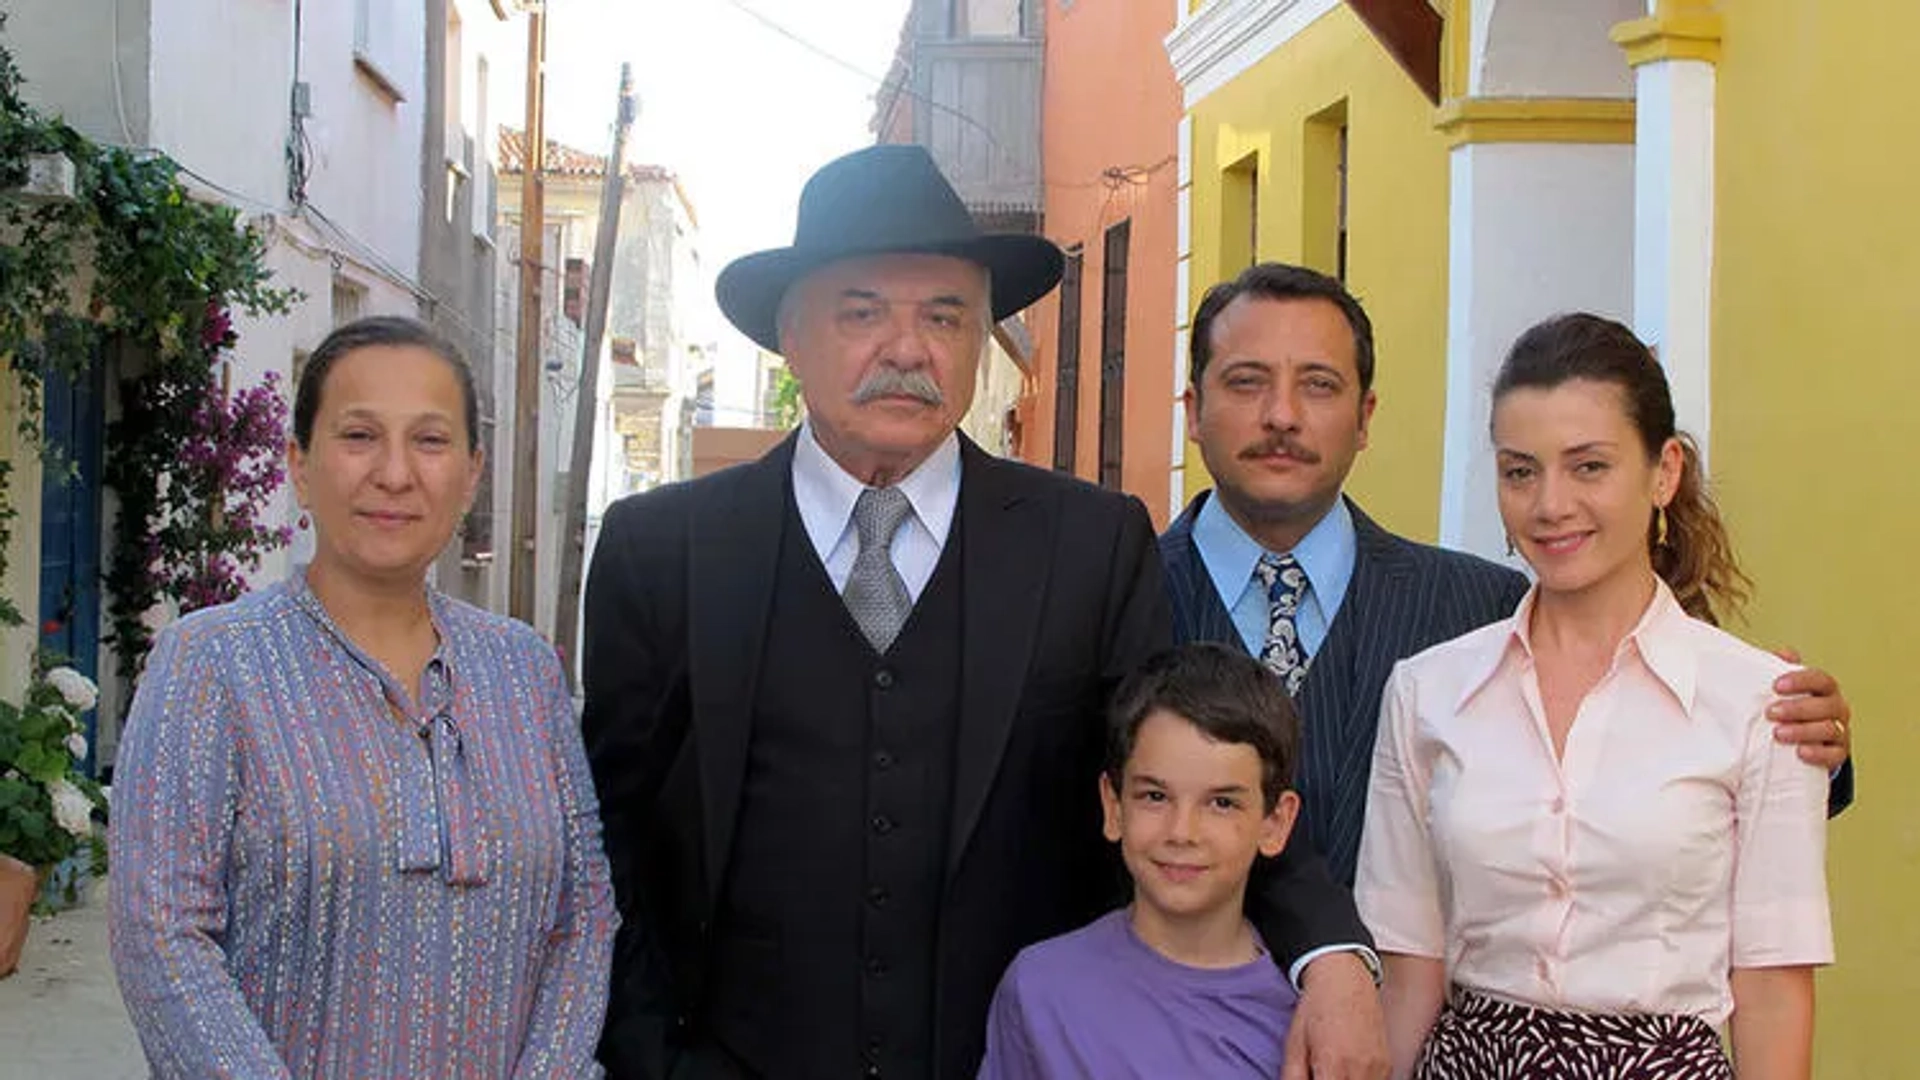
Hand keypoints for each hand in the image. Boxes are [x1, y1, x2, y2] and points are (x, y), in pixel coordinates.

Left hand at [1282, 952, 1388, 1079]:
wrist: (1345, 979)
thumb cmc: (1317, 1007)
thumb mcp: (1294, 1044)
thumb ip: (1293, 1077)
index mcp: (1333, 1064)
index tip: (1312, 1079)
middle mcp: (1360, 1069)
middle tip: (1319, 1073)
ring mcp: (1377, 1068)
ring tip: (1331, 1071)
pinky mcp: (1387, 1065)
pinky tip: (1346, 1070)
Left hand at [1767, 651, 1850, 771]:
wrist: (1802, 741)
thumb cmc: (1792, 709)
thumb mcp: (1784, 691)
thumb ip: (1781, 670)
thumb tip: (1781, 653)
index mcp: (1825, 689)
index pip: (1820, 679)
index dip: (1800, 681)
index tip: (1776, 685)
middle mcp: (1837, 708)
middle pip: (1826, 705)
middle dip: (1797, 708)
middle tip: (1771, 712)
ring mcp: (1841, 731)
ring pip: (1830, 729)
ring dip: (1803, 731)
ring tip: (1778, 733)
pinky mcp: (1838, 753)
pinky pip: (1834, 755)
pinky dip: (1818, 754)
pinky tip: (1800, 752)